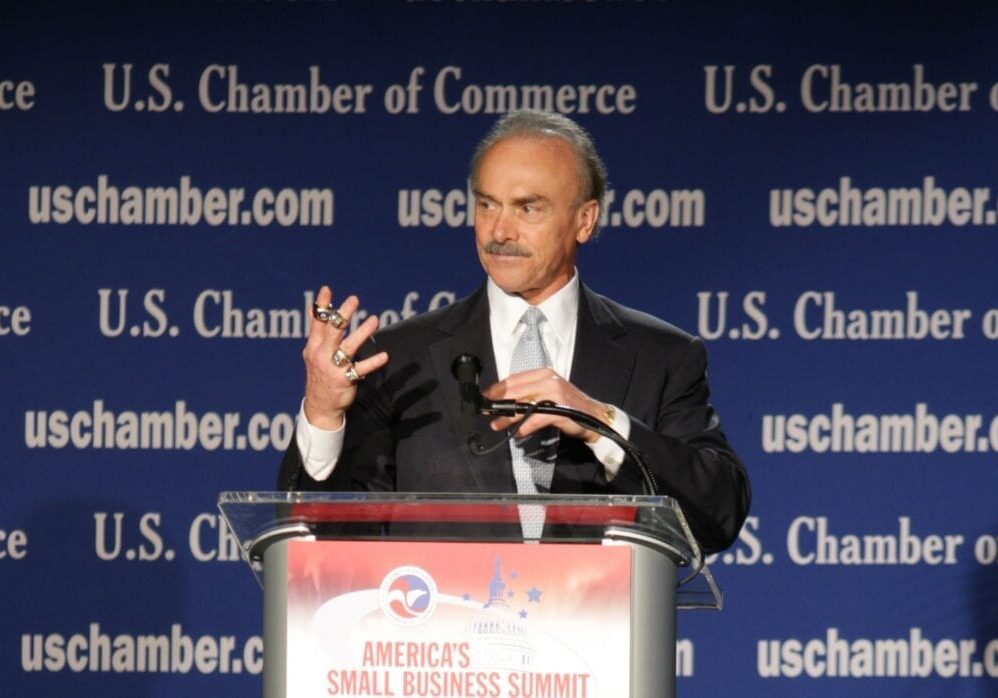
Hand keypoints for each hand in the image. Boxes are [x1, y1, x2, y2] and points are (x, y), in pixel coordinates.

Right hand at [302, 286, 388, 429]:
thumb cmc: (320, 375)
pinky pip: (361, 369)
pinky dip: (373, 362)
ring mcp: (332, 368)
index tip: (326, 289)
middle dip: (342, 314)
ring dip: (362, 332)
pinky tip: (384, 356)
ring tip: (375, 319)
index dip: (321, 306)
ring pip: (348, 347)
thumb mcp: (314, 353)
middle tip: (354, 299)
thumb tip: (324, 310)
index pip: (316, 323)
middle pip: (332, 331)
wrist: (319, 407)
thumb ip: (319, 334)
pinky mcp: (344, 380)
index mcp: (313, 347)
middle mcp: (321, 355)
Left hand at [481, 368, 608, 441]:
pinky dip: (524, 428)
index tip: (486, 396)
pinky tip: (518, 434)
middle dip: (498, 403)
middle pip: (516, 391)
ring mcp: (554, 394)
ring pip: (523, 405)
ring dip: (507, 417)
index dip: (498, 388)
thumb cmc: (570, 406)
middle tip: (486, 412)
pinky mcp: (559, 410)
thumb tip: (506, 401)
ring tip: (496, 425)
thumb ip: (531, 393)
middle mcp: (549, 380)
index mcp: (544, 374)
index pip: (515, 378)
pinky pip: (535, 420)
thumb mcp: (550, 394)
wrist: (595, 417)